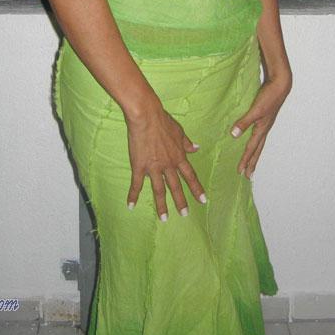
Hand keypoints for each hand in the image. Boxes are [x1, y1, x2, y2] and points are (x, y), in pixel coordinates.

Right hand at [125, 106, 205, 220]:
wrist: (146, 116)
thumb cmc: (163, 120)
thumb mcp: (179, 131)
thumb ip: (187, 142)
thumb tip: (196, 148)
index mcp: (179, 156)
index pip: (190, 176)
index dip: (197, 189)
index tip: (203, 200)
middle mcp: (168, 165)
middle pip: (176, 187)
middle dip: (181, 202)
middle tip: (185, 215)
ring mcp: (154, 167)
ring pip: (159, 190)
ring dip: (162, 205)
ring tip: (164, 218)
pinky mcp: (139, 166)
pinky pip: (136, 184)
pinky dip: (133, 195)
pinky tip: (130, 206)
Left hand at [230, 78, 290, 178]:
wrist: (280, 84)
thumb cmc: (269, 96)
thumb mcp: (256, 110)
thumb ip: (244, 122)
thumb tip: (234, 135)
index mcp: (262, 129)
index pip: (251, 148)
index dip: (246, 160)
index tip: (241, 172)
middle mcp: (264, 128)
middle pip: (257, 150)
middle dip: (252, 162)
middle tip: (248, 175)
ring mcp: (266, 122)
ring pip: (259, 142)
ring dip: (254, 153)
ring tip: (251, 161)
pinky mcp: (265, 116)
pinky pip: (259, 133)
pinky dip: (255, 139)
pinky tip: (252, 137)